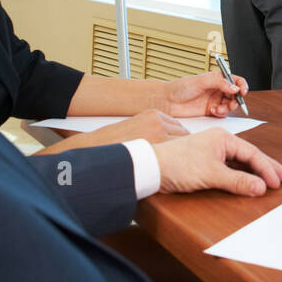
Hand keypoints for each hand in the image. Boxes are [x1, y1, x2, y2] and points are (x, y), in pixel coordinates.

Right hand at [37, 109, 186, 153]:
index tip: (178, 147)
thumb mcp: (135, 127)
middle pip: (184, 134)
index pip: (178, 126)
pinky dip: (176, 160)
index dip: (178, 138)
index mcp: (153, 114)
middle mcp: (158, 121)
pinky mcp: (157, 146)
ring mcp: (160, 133)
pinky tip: (171, 167)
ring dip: (180, 154)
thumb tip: (169, 142)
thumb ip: (153, 130)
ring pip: (183, 143)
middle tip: (179, 158)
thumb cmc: (113, 143)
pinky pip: (177, 153)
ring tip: (174, 165)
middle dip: (182, 146)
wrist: (97, 148)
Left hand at [152, 127, 281, 196]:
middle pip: (250, 156)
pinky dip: (242, 176)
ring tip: (271, 181)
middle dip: (268, 167)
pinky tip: (248, 182)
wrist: (151, 168)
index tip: (277, 182)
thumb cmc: (177, 164)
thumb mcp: (211, 174)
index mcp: (223, 138)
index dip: (267, 168)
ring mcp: (212, 152)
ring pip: (240, 162)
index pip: (252, 153)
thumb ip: (238, 182)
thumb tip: (260, 187)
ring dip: (255, 173)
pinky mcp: (206, 163)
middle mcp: (219, 142)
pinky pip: (230, 168)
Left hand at [164, 71, 248, 117]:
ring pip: (230, 105)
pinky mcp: (211, 110)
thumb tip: (235, 88)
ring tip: (220, 108)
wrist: (168, 101)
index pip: (235, 80)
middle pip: (235, 94)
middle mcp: (218, 89)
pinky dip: (221, 113)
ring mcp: (215, 100)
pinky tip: (214, 111)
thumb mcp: (202, 80)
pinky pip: (223, 113)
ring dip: (229, 107)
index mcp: (217, 79)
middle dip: (236, 99)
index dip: (242, 85)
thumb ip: (220, 83)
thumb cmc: (181, 87)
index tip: (242, 91)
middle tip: (232, 103)